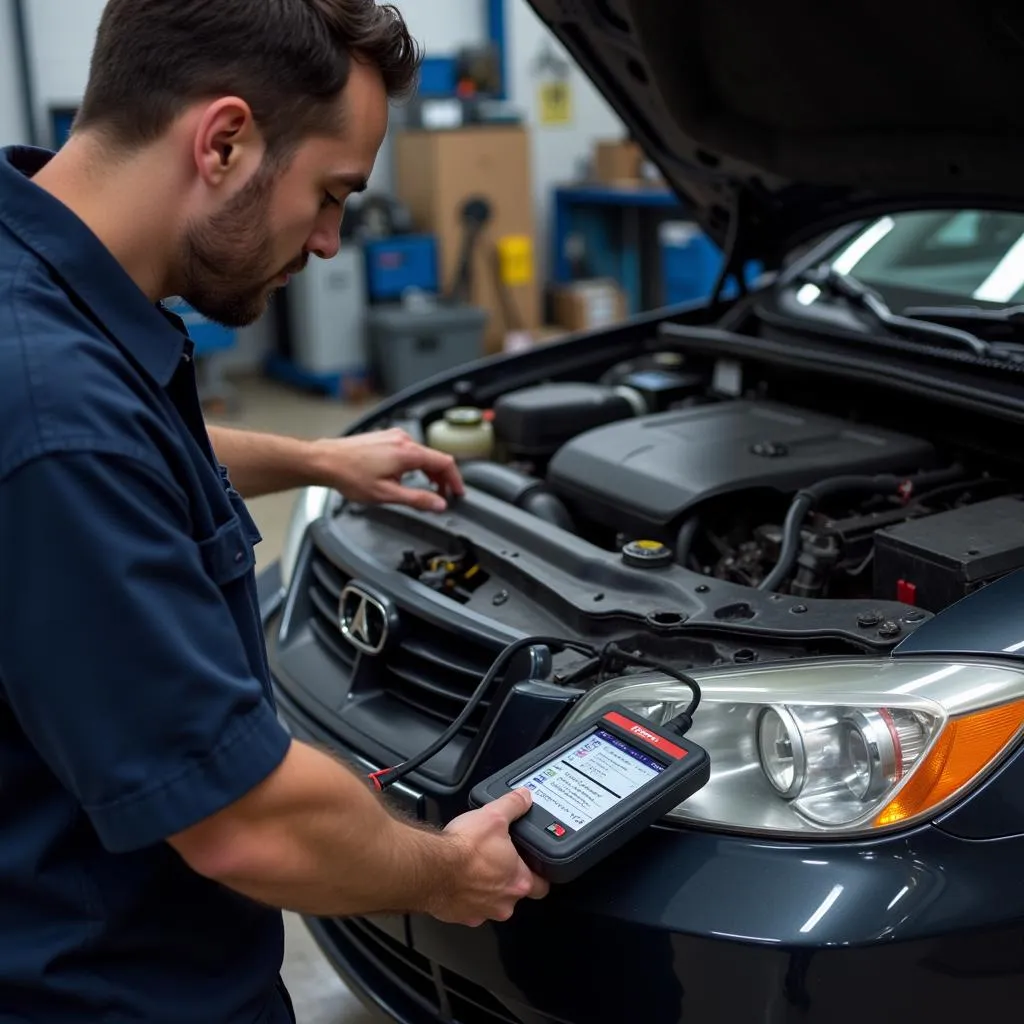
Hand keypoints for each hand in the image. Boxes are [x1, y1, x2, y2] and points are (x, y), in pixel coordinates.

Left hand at [310, 429, 464, 512]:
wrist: (325, 461)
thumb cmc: (350, 475)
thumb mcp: (387, 494)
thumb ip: (417, 499)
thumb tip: (439, 504)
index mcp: (408, 452)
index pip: (445, 463)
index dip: (456, 480)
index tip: (459, 492)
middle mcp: (403, 439)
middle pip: (434, 458)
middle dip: (442, 478)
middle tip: (443, 495)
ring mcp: (393, 436)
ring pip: (421, 453)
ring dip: (428, 471)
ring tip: (425, 488)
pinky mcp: (384, 437)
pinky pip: (408, 450)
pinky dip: (415, 464)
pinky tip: (406, 476)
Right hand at [429, 789, 549, 926]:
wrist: (432, 868)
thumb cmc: (463, 850)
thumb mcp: (493, 816)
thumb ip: (513, 805)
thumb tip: (524, 797)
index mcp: (519, 881)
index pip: (542, 885)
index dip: (539, 873)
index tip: (532, 864)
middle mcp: (503, 902)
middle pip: (515, 894)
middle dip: (508, 879)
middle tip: (499, 861)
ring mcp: (481, 912)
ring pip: (492, 903)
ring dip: (486, 888)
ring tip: (475, 867)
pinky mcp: (460, 916)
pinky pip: (469, 907)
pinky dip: (465, 895)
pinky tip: (458, 878)